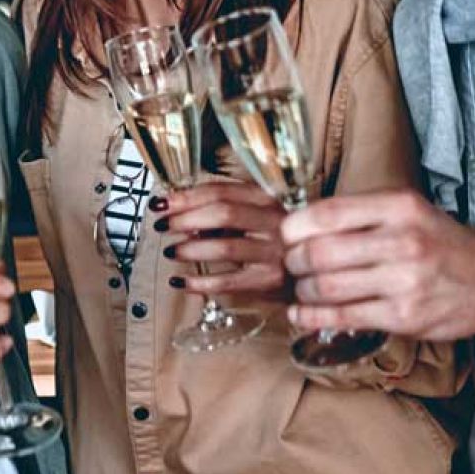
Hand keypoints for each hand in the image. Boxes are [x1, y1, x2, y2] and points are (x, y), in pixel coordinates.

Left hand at [159, 181, 291, 300]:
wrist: (313, 271)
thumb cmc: (273, 239)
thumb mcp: (254, 215)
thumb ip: (221, 212)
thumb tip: (178, 213)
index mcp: (266, 198)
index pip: (220, 191)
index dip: (185, 197)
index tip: (160, 204)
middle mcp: (275, 221)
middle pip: (223, 214)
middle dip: (185, 219)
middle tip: (162, 226)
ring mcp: (275, 252)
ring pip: (225, 247)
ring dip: (191, 249)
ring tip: (171, 251)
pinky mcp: (271, 281)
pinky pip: (228, 281)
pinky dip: (199, 282)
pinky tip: (181, 282)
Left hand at [281, 189, 474, 340]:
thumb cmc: (443, 244)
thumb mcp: (408, 211)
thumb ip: (361, 214)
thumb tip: (301, 224)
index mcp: (398, 208)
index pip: (326, 214)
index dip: (294, 228)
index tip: (287, 237)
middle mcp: (401, 241)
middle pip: (319, 252)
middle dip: (294, 262)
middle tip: (292, 266)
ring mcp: (404, 282)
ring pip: (326, 287)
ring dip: (302, 291)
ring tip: (301, 289)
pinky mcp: (404, 316)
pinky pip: (343, 317)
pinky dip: (312, 317)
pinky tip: (301, 313)